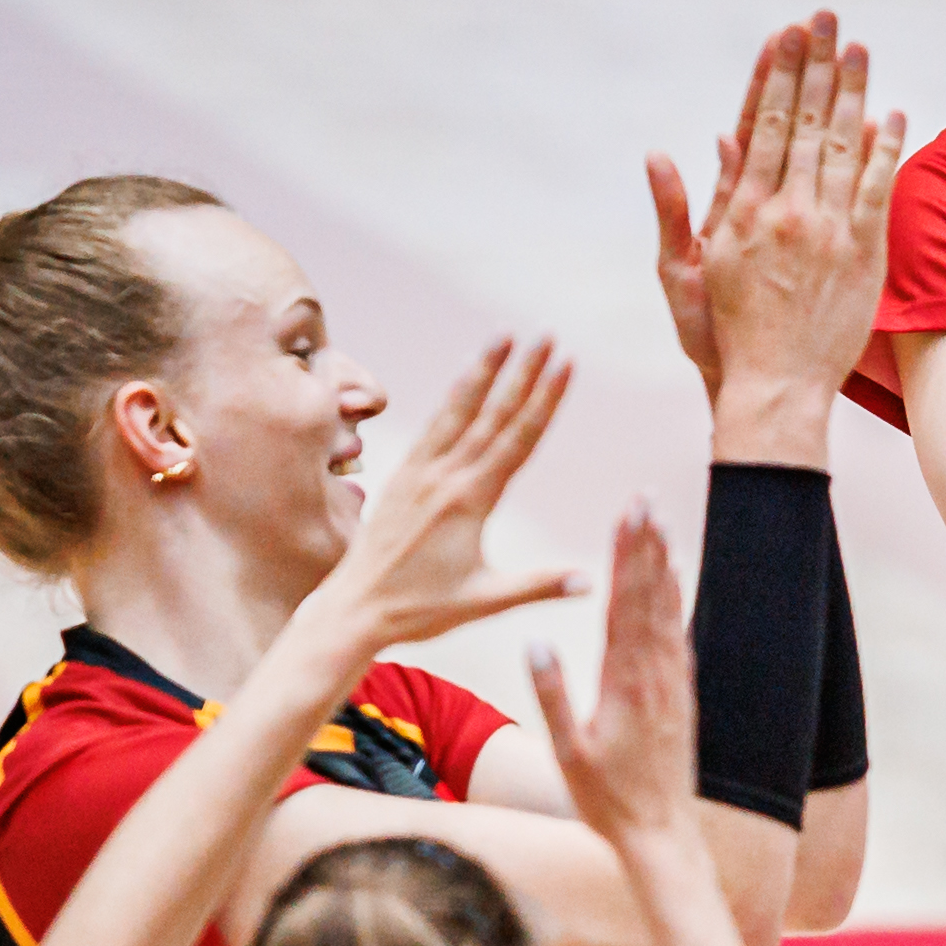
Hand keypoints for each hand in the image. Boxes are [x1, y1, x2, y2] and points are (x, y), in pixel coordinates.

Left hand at [309, 337, 578, 651]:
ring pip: (459, 410)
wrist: (355, 606)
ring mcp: (420, 472)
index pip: (517, 439)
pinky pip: (434, 426)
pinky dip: (453, 398)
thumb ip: (537, 586)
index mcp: (469, 501)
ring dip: (485, 371)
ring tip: (504, 337)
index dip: (545, 399)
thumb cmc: (419, 609)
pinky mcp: (403, 475)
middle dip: (523, 372)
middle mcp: (444, 477)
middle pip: (493, 413)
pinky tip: (464, 379)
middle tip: (546, 336)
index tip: (564, 365)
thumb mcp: (483, 602)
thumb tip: (590, 581)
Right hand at [524, 502, 703, 858]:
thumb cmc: (606, 801)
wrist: (662, 835)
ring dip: (662, 564)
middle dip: (645, 544)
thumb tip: (536, 642)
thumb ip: (553, 696)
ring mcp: (672, 684)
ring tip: (658, 522)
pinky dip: (676, 601)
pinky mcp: (681, 696)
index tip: (626, 514)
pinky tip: (674, 578)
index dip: (626, 556)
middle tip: (643, 498)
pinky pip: (679, 636)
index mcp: (624, 684)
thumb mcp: (567, 753)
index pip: (624, 605)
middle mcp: (655, 676)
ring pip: (668, 611)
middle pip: (649, 596)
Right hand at [646, 13, 908, 461]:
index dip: (774, 77)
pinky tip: (892, 114)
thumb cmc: (722, 333)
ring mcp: (827, 231)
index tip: (784, 35)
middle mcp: (784, 211)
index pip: (760, 126)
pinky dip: (885, 151)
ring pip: (842, 146)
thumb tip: (668, 153)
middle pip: (802, 123)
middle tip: (824, 18)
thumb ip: (679, 210)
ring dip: (851, 93)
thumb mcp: (683, 272)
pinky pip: (877, 192)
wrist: (773, 387)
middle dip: (814, 66)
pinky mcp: (863, 254)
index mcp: (741, 210)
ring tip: (859, 48)